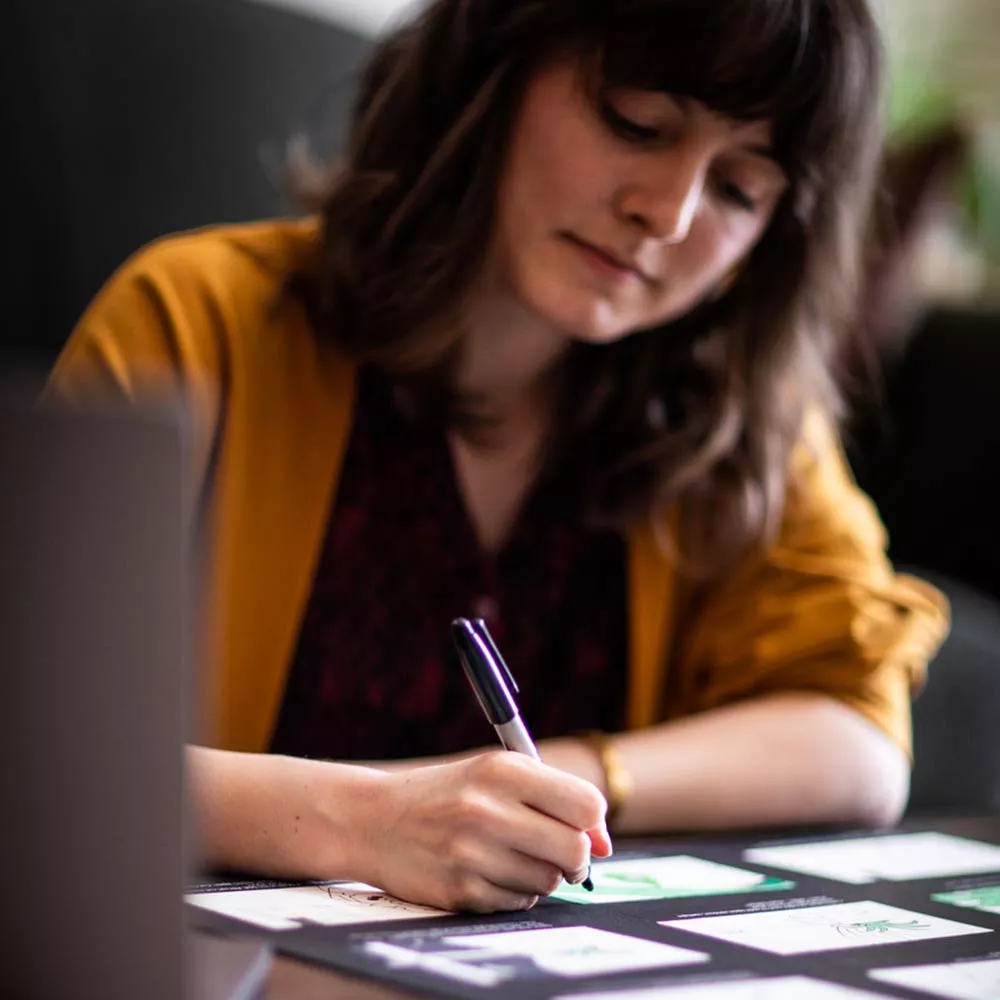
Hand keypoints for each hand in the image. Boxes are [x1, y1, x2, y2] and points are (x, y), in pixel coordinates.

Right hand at [355, 751, 610, 912]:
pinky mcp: (460, 891)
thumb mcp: (496, 775)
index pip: (585, 804)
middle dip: (575, 857)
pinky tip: (487, 871)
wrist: (375, 819)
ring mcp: (471, 853)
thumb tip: (604, 844)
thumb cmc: (449, 794)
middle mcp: (486, 809)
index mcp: (502, 770)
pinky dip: (513, 892)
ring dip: (541, 874)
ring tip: (509, 854)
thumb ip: (553, 797)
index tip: (582, 827)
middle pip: (575, 850)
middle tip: (557, 852)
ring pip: (548, 881)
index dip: (593, 823)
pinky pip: (518, 902)